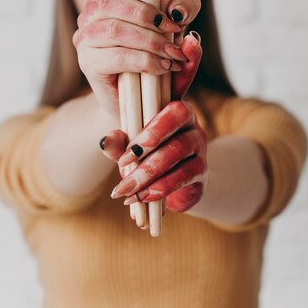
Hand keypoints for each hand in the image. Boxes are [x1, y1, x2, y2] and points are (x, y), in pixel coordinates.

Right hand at [72, 0, 185, 117]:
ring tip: (172, 53)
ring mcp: (85, 42)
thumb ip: (186, 10)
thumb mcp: (180, 30)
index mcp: (105, 1)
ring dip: (149, 39)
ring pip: (113, 29)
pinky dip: (144, 60)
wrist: (146, 102)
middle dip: (146, 13)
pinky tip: (162, 67)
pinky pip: (117, 56)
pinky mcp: (89, 66)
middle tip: (174, 29)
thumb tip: (179, 11)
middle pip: (108, 2)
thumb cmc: (159, 59)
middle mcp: (89, 19)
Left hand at [99, 32, 207, 213]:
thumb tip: (105, 142)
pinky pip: (184, 177)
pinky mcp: (201, 172)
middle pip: (176, 138)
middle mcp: (193, 127)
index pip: (173, 110)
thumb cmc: (147, 155)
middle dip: (146, 160)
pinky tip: (142, 197)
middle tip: (122, 174)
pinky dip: (160, 189)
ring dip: (149, 176)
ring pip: (178, 157)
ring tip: (127, 192)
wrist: (171, 182)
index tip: (127, 155)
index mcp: (175, 111)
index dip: (152, 131)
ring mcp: (201, 149)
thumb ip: (119, 143)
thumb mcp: (130, 148)